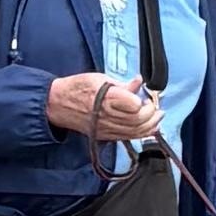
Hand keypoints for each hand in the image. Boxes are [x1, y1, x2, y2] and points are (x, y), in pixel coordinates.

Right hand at [46, 72, 161, 142]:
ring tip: (158, 117)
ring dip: (151, 125)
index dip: (143, 101)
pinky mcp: (106, 135)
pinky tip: (149, 128)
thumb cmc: (77, 88)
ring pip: (135, 132)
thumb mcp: (100, 78)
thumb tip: (139, 82)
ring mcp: (107, 128)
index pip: (134, 105)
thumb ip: (122, 84)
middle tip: (156, 106)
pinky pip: (128, 137)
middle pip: (138, 120)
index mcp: (107, 99)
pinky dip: (142, 134)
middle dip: (152, 114)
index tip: (146, 96)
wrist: (58, 104)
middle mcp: (107, 116)